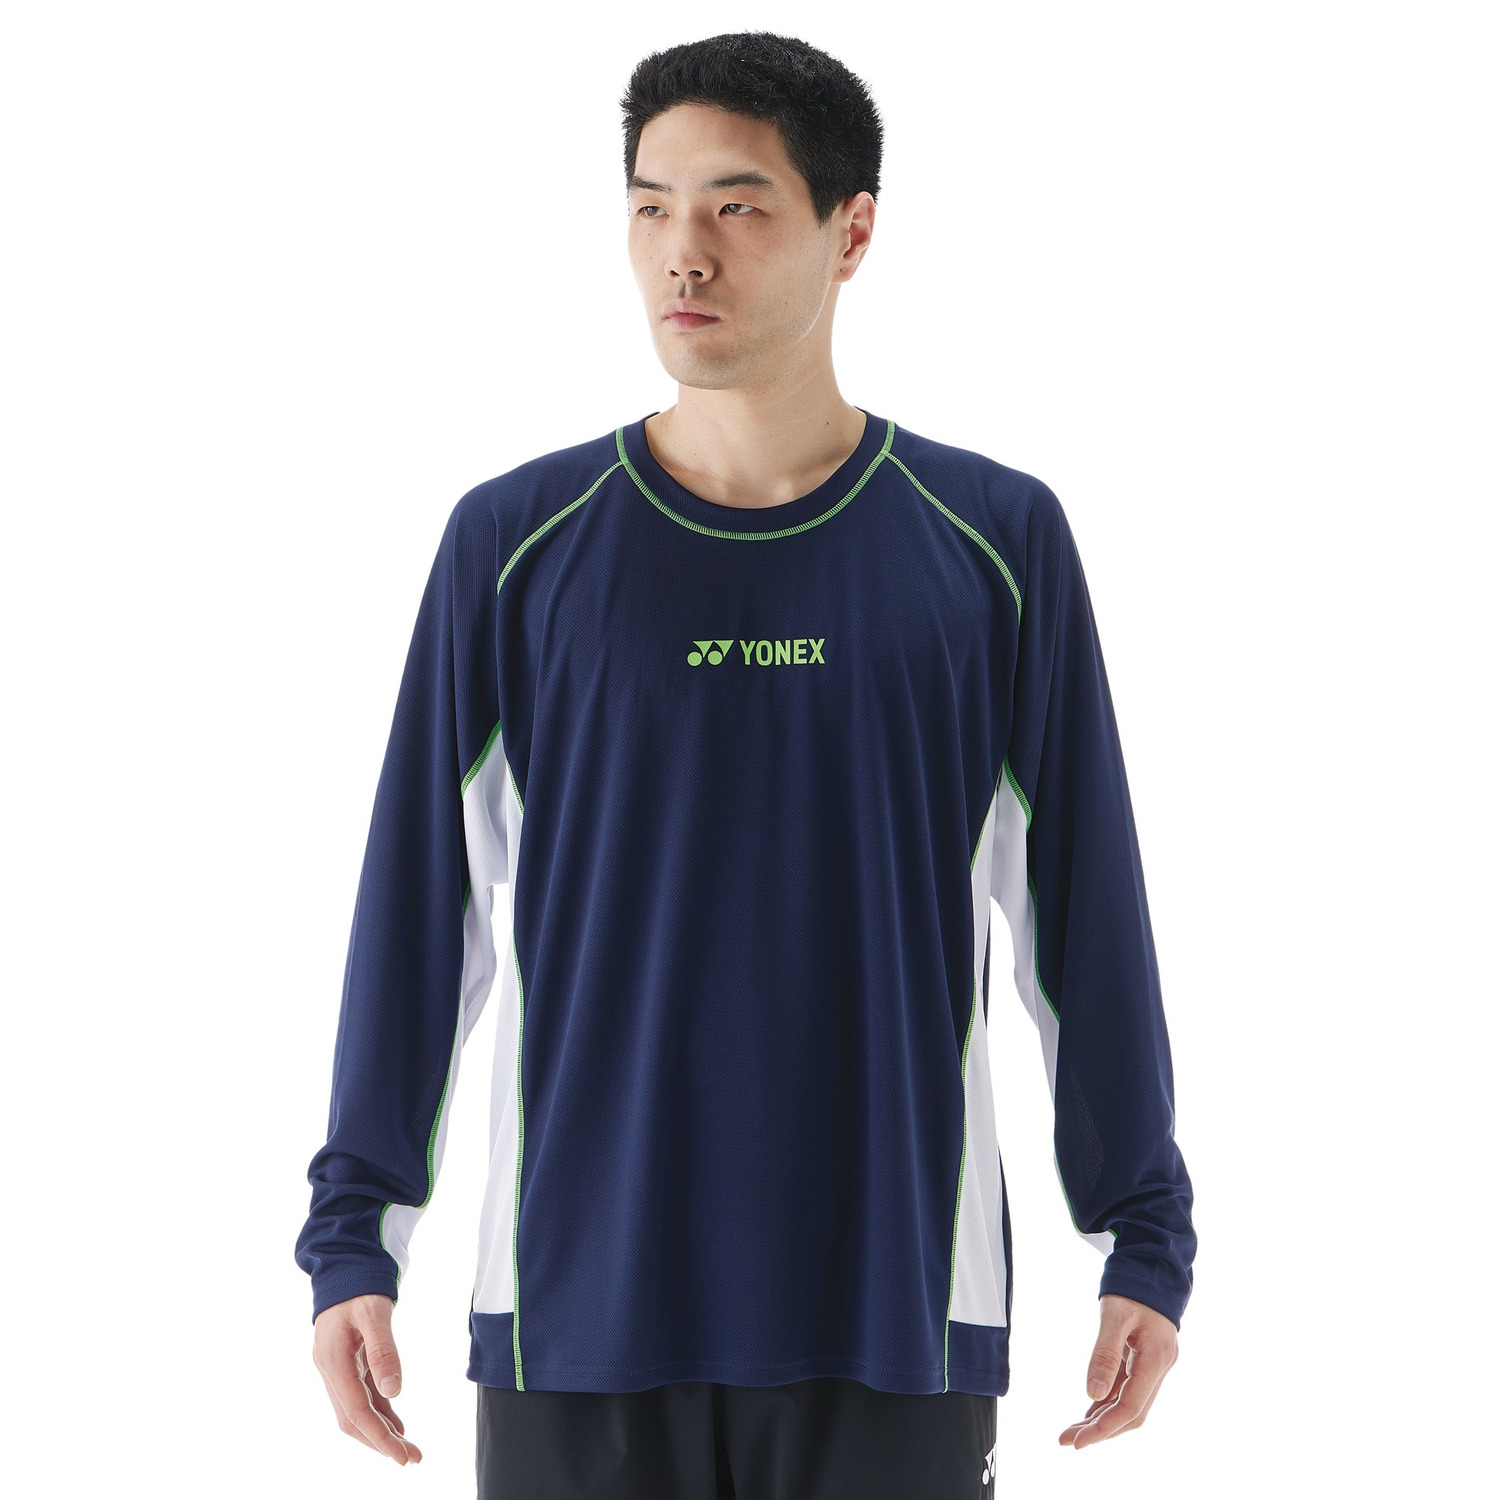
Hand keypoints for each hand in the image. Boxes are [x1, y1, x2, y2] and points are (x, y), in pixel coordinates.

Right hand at [311, 1293, 422, 1464]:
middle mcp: (331, 1370)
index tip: (401, 1455)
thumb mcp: (374, 1312)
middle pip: (353, 1418)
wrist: (343, 1265)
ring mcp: (337, 1368)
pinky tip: (396, 1423)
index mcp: (333, 1361)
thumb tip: (394, 1392)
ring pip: (357, 1410)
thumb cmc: (358, 1284)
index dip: (378, 1436)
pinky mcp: (347, 1362)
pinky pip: (362, 1395)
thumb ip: (383, 1351)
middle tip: (411, 1457)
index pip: (355, 1411)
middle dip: (380, 1441)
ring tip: (408, 1447)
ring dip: (380, 1430)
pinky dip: (379, 1411)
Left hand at [1058, 1293, 1177, 1448]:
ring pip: (1130, 1403)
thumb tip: (1092, 1394)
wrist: (1152, 1266)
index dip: (1104, 1428)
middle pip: (1132, 1413)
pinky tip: (1090, 1409)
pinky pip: (1128, 1388)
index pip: (1131, 1408)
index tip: (1078, 1441)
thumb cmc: (1133, 1285)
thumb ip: (1105, 1354)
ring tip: (1073, 1430)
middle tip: (1068, 1440)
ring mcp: (1155, 1364)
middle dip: (1101, 1430)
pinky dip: (1108, 1401)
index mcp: (1156, 1359)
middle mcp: (1159, 1367)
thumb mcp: (1114, 1314)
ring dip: (1103, 1418)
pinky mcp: (1146, 1359)